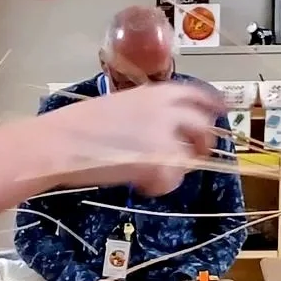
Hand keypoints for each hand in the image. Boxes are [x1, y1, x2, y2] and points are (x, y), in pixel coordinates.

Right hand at [36, 82, 222, 198]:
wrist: (60, 142)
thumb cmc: (78, 125)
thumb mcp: (119, 105)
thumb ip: (146, 112)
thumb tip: (160, 127)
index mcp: (155, 93)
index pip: (197, 94)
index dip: (212, 104)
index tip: (220, 112)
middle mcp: (165, 110)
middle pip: (203, 125)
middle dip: (203, 142)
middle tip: (195, 154)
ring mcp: (164, 136)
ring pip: (190, 156)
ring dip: (180, 167)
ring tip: (159, 174)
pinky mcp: (157, 163)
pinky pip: (172, 180)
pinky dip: (159, 187)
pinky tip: (140, 186)